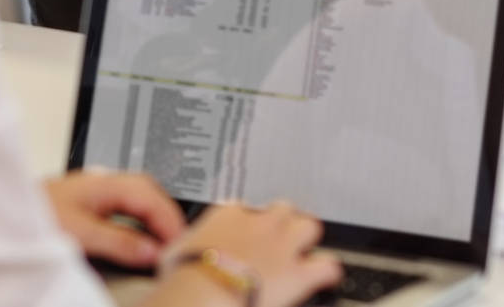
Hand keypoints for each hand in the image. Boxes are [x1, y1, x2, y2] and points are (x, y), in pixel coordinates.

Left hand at [43, 171, 185, 268]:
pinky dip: (137, 224)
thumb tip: (152, 250)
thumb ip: (118, 241)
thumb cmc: (31, 216)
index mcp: (102, 182)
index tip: (181, 245)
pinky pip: (123, 210)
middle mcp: (100, 183)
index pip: (150, 195)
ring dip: (153, 220)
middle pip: (147, 192)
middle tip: (180, 245)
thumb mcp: (79, 234)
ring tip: (165, 245)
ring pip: (135, 200)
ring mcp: (92, 194)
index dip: (170, 220)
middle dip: (167, 216)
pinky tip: (138, 240)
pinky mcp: (84, 207)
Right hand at [162, 201, 340, 306]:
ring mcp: (282, 246)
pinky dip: (327, 271)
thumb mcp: (175, 250)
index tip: (243, 236)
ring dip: (306, 240)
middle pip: (283, 209)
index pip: (245, 207)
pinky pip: (327, 265)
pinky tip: (324, 277)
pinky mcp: (298, 274)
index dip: (246, 223)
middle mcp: (260, 223)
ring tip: (302, 253)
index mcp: (228, 214)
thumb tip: (182, 250)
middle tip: (277, 241)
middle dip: (282, 224)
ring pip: (310, 226)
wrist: (201, 296)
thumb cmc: (183, 278)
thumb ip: (189, 242)